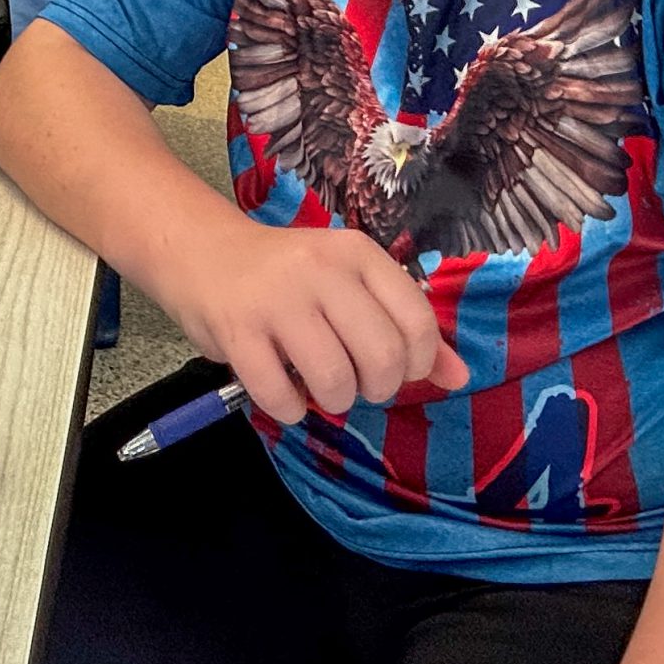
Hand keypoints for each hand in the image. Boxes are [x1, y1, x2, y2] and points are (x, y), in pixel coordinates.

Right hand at [154, 219, 468, 424]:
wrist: (202, 252)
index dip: (416, 364)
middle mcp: (321, 270)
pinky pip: (281, 397)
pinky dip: (289, 410)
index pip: (417, 322)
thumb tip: (460, 376)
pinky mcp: (237, 331)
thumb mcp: (350, 286)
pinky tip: (283, 392)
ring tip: (318, 386)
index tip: (393, 367)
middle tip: (355, 382)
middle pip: (382, 357)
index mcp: (357, 254)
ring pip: (335, 382)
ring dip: (333, 402)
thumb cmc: (287, 276)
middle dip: (376, 388)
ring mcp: (277, 300)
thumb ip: (405, 327)